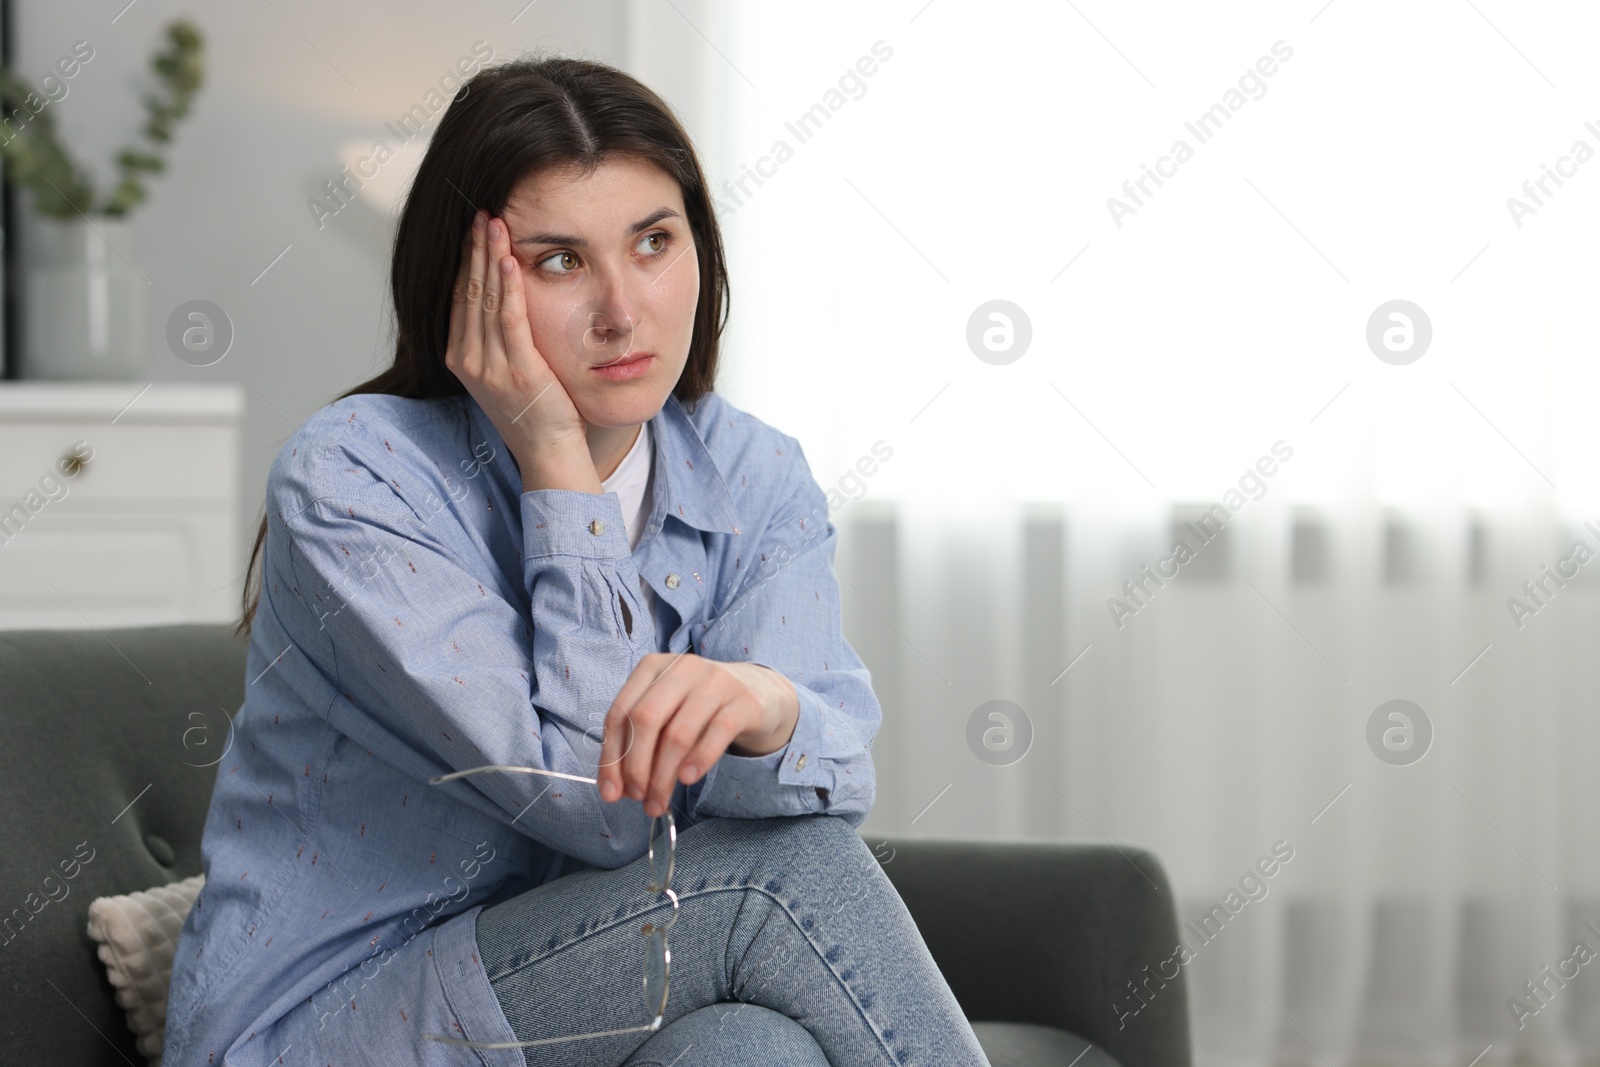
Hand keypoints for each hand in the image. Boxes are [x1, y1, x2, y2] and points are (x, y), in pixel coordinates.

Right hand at [447, 209, 586, 462]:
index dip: (466, 259)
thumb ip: (498, 340)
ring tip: (495, 223)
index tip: (475, 228)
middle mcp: (467, 360)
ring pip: (486, 299)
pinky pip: (510, 319)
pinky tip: (510, 260)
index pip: (459, 296)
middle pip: (468, 290)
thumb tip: (503, 302)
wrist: (548, 452)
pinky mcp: (516, 370)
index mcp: (461, 358)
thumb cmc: (536, 412)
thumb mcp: (506, 371)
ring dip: (490, 257)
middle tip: (482, 212)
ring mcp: (488, 366)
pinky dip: (509, 286)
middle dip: (475, 248)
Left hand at [597, 654, 799, 816]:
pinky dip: (698, 760)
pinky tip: (687, 779)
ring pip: (678, 733)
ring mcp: (715, 681)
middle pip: (645, 720)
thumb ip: (639, 743)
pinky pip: (716, 734)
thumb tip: (615, 788)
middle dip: (635, 766)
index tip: (611, 792)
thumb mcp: (667, 714)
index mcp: (653, 667)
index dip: (611, 756)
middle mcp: (682, 668)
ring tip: (659, 801)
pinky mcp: (743, 701)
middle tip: (638, 798)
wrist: (759, 691)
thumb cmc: (701, 707)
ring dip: (663, 775)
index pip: (620, 713)